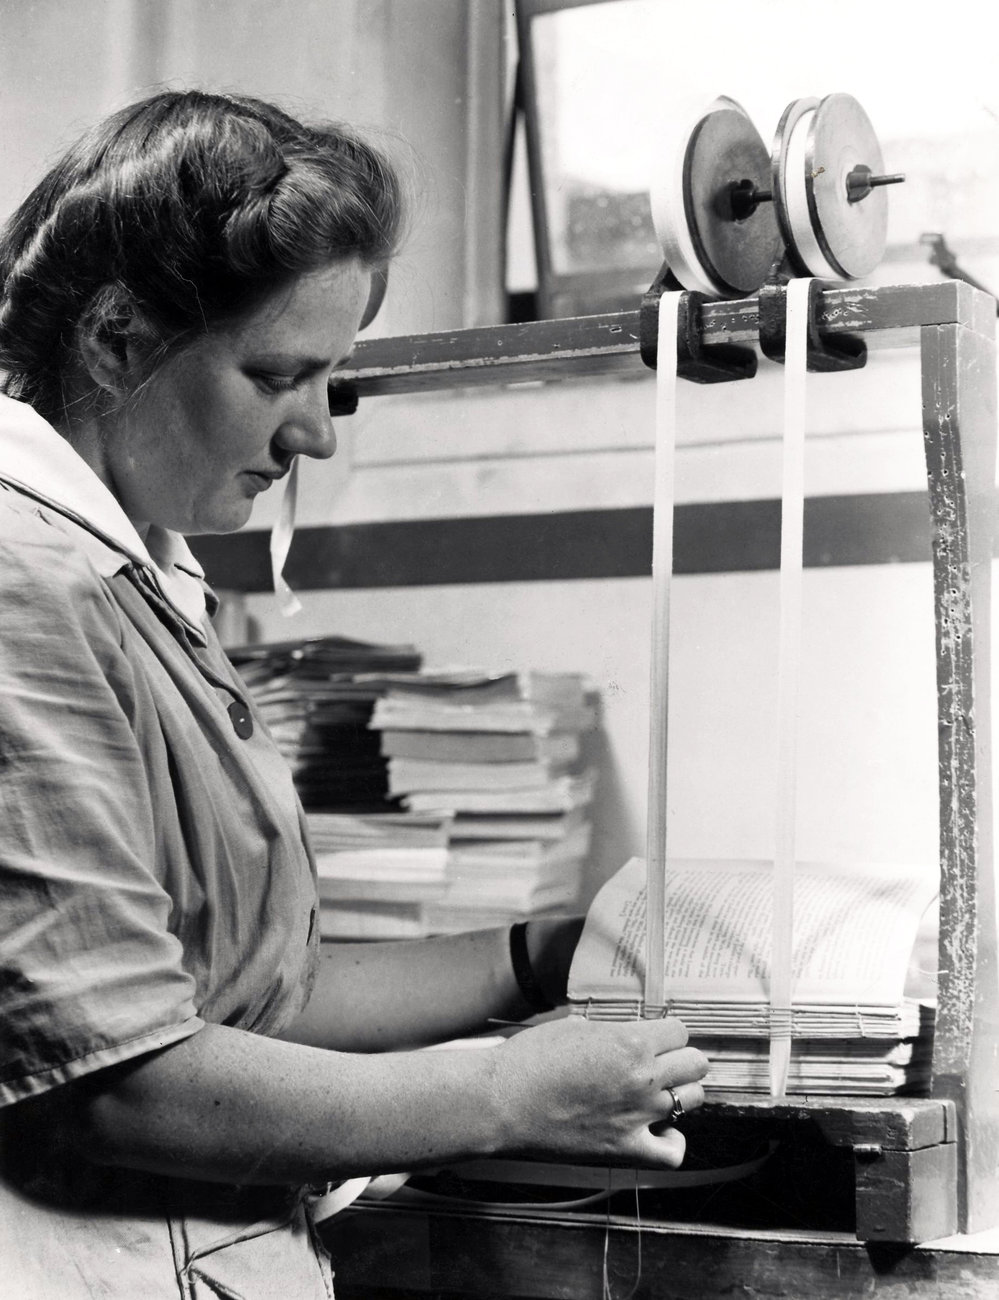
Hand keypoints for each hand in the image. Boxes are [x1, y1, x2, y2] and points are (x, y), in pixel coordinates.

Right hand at [490, 1014, 706, 1167]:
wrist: (502, 1102)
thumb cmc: (530, 1060)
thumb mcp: (574, 1027)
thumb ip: (610, 1032)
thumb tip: (623, 1037)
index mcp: (631, 1042)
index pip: (679, 1031)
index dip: (668, 1032)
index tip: (657, 1037)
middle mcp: (643, 1078)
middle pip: (696, 1063)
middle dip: (681, 1059)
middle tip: (664, 1062)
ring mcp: (638, 1116)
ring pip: (693, 1100)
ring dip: (680, 1093)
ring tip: (660, 1092)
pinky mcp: (625, 1150)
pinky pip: (673, 1152)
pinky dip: (674, 1141)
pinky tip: (661, 1130)